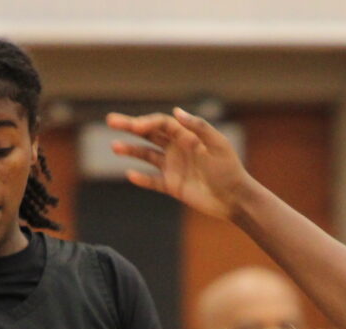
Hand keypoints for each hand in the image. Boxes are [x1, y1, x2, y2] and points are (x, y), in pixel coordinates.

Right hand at [106, 108, 251, 221]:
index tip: (135, 127)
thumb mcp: (218, 145)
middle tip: (110, 120)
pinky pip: (153, 180)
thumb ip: (198, 127)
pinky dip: (142, 179)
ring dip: (131, 150)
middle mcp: (178, 148)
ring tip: (115, 147)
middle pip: (149, 134)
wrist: (235, 199)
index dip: (147, 122)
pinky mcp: (173, 186)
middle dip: (130, 127)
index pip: (161, 124)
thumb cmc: (230, 170)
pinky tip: (130, 174)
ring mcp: (174, 167)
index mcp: (188, 136)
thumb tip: (176, 112)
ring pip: (147, 155)